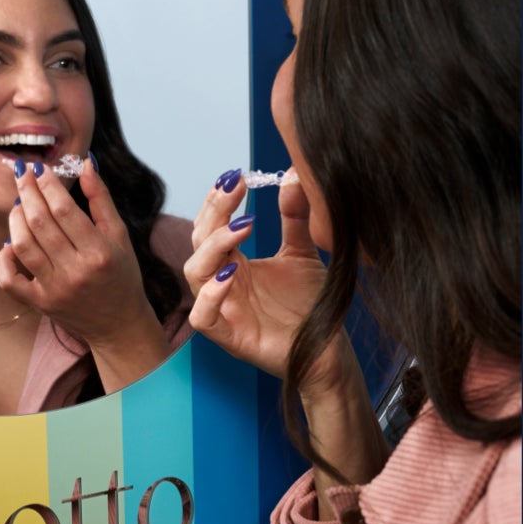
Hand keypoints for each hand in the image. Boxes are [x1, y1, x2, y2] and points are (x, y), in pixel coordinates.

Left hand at [0, 157, 170, 391]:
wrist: (119, 324)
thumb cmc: (122, 275)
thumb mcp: (120, 235)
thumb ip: (101, 199)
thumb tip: (85, 163)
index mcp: (98, 252)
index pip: (63, 209)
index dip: (48, 184)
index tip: (39, 168)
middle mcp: (75, 271)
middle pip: (40, 223)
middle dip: (27, 193)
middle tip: (22, 174)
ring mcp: (55, 290)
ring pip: (23, 246)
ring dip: (15, 219)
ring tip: (18, 204)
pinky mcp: (40, 304)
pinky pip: (10, 281)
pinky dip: (4, 259)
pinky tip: (9, 243)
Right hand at [184, 169, 327, 381]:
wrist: (328, 348)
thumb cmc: (308, 305)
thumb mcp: (302, 253)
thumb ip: (294, 217)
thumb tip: (295, 175)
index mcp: (234, 264)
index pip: (211, 227)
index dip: (217, 201)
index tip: (235, 176)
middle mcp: (222, 285)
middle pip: (199, 244)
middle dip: (213, 213)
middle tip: (235, 188)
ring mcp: (223, 310)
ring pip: (194, 275)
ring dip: (213, 248)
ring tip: (240, 228)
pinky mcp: (229, 337)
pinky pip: (203, 317)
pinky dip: (211, 296)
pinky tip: (232, 275)